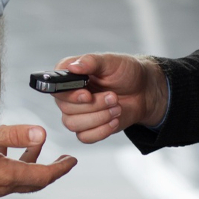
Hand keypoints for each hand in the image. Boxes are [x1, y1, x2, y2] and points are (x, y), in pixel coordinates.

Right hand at [0, 124, 74, 197]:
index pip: (43, 176)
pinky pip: (8, 179)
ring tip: (41, 148)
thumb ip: (15, 135)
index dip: (60, 169)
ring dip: (34, 165)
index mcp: (6, 176)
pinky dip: (18, 165)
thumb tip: (42, 134)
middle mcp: (2, 187)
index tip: (73, 160)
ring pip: (22, 180)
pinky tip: (9, 150)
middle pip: (36, 182)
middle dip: (53, 171)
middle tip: (65, 161)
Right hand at [51, 53, 168, 142]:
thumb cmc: (125, 73)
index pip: (55, 87)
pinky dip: (102, 130)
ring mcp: (77, 113)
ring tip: (117, 107)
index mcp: (70, 76)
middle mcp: (69, 95)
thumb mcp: (111, 61)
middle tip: (113, 97)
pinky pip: (85, 137)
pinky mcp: (88, 128)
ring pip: (73, 124)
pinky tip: (114, 120)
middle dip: (94, 105)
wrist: (143, 91)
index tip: (87, 94)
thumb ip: (91, 61)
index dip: (69, 94)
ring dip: (99, 117)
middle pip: (66, 109)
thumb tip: (73, 66)